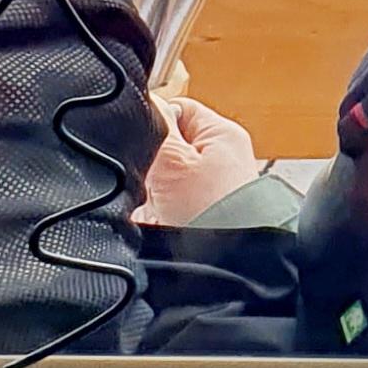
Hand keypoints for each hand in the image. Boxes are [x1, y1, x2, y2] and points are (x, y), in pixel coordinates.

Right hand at [134, 94, 261, 227]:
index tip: (139, 141)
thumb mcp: (174, 161)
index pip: (178, 110)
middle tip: (150, 183)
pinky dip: (155, 219)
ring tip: (156, 211)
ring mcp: (208, 193)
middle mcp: (218, 161)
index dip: (153, 122)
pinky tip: (154, 228)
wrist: (228, 267)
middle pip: (166, 149)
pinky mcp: (198, 220)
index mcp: (220, 136)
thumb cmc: (213, 213)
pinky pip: (164, 212)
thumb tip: (144, 100)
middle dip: (147, 167)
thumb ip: (156, 127)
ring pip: (161, 184)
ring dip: (149, 197)